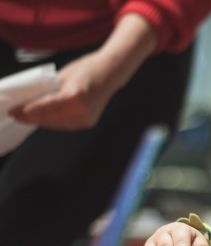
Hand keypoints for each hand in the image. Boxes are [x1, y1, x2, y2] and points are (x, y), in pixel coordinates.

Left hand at [10, 13, 155, 129]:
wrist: (110, 73)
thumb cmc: (86, 69)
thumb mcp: (62, 76)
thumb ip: (48, 91)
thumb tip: (29, 102)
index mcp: (74, 96)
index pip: (44, 107)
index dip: (26, 111)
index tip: (13, 111)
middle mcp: (82, 111)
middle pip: (49, 119)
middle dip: (31, 118)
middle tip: (15, 115)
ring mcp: (86, 118)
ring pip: (56, 125)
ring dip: (40, 122)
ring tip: (26, 118)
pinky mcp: (88, 122)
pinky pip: (65, 125)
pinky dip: (53, 122)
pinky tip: (42, 119)